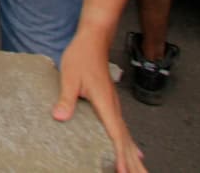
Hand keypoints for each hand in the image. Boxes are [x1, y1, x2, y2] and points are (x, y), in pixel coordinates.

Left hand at [54, 32, 146, 172]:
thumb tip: (59, 117)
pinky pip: (122, 130)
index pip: (115, 134)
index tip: (123, 170)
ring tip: (140, 172)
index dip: (120, 154)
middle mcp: (113, 107)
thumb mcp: (69, 76)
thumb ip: (66, 98)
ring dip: (133, 156)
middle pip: (126, 140)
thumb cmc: (81, 56)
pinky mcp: (111, 104)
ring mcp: (114, 106)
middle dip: (133, 162)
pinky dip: (129, 144)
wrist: (93, 40)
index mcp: (105, 102)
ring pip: (126, 136)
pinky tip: (135, 153)